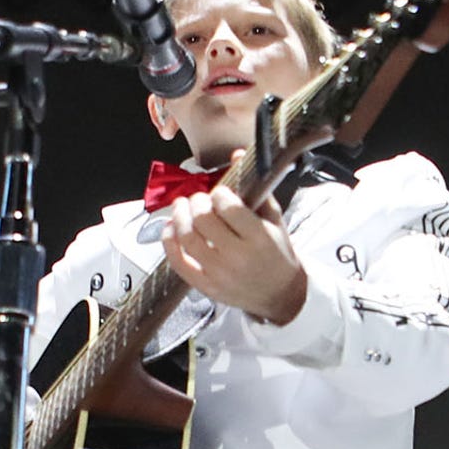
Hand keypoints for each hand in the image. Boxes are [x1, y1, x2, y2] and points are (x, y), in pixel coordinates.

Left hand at [162, 185, 307, 323]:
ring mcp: (219, 274)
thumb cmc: (276, 253)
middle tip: (200, 199)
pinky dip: (168, 242)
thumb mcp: (274, 219)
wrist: (280, 294)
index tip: (219, 192)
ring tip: (182, 207)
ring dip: (179, 216)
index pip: (228, 207)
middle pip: (203, 220)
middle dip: (197, 202)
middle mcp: (238, 257)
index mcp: (259, 238)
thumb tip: (237, 155)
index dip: (218, 193)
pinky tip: (170, 228)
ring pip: (187, 238)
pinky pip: (178, 262)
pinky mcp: (206, 286)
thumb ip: (256, 188)